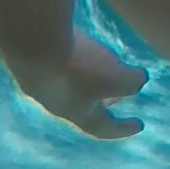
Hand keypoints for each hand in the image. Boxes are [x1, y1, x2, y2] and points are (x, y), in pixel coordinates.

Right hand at [14, 31, 147, 139]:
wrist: (31, 40)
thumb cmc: (77, 67)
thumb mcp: (115, 78)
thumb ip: (131, 83)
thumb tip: (138, 80)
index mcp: (76, 113)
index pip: (103, 128)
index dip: (123, 128)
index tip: (140, 125)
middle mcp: (54, 102)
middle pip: (83, 107)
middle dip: (103, 102)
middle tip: (119, 95)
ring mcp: (38, 81)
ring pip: (68, 85)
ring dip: (86, 80)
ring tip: (100, 69)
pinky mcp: (29, 59)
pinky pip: (57, 65)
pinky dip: (72, 62)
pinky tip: (77, 50)